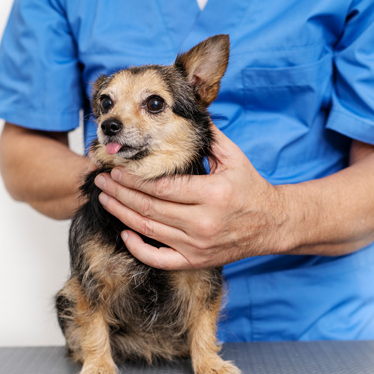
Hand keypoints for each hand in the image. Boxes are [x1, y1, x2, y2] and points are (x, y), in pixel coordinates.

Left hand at [93, 124, 285, 269]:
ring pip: (148, 230)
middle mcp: (203, 223)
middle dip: (120, 193)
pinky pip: (158, 259)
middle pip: (149, 208)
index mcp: (212, 195)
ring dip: (121, 214)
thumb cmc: (251, 189)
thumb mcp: (235, 158)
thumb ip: (209, 137)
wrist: (272, 224)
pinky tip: (124, 232)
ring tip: (105, 199)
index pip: (162, 188)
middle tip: (102, 181)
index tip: (116, 169)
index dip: (134, 179)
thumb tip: (187, 112)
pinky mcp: (195, 261)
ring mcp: (197, 246)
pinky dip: (137, 248)